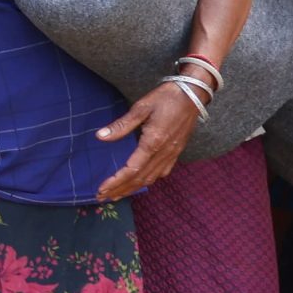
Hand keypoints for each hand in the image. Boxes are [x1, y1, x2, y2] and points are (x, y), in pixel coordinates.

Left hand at [95, 84, 200, 201]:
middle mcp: (164, 152)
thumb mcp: (141, 107)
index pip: (131, 170)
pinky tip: (140, 183)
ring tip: (117, 194)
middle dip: (121, 190)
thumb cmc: (166, 98)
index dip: (116, 181)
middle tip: (102, 197)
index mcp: (153, 142)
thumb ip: (121, 125)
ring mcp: (173, 154)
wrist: (193, 94)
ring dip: (133, 188)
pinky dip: (148, 180)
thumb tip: (100, 136)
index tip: (101, 189)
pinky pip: (162, 172)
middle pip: (140, 179)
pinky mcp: (177, 151)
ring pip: (151, 178)